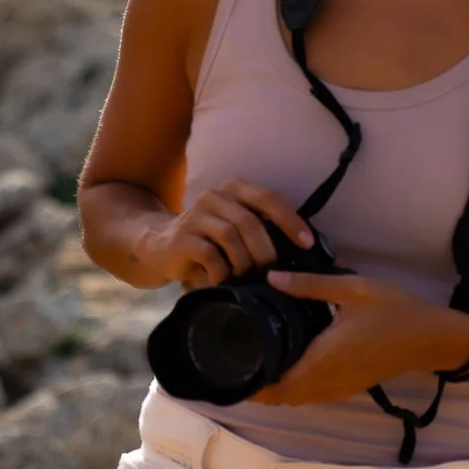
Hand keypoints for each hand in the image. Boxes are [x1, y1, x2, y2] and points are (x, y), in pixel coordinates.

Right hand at [144, 178, 313, 290]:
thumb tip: (306, 250)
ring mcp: (195, 215)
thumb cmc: (211, 241)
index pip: (268, 198)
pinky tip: (223, 280)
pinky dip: (222, 271)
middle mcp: (214, 196)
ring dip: (244, 262)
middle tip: (272, 271)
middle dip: (266, 250)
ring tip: (247, 277)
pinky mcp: (181, 238)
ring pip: (230, 236)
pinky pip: (210, 254)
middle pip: (250, 221)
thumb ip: (266, 231)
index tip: (307, 244)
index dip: (291, 220)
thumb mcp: (239, 229)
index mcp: (234, 188)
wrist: (161, 246)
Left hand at [252, 269, 468, 405]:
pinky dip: (297, 388)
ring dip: (278, 389)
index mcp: (324, 359)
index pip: (278, 388)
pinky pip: (314, 395)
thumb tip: (271, 278)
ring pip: (299, 399)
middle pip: (283, 398)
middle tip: (239, 362)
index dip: (252, 386)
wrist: (431, 337)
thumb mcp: (352, 289)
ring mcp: (341, 388)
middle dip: (259, 388)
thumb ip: (310, 284)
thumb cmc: (394, 310)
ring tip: (259, 363)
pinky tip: (292, 365)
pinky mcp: (351, 387)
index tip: (232, 371)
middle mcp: (329, 380)